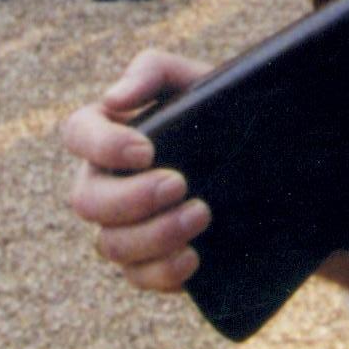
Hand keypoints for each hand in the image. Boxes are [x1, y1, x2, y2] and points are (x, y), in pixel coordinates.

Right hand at [60, 49, 218, 291]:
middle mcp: (107, 183)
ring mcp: (126, 227)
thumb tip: (115, 99)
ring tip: (202, 215)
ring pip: (110, 245)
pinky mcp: (151, 262)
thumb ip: (153, 71)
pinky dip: (162, 272)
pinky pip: (138, 277)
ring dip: (153, 235)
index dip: (101, 146)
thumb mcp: (195, 81)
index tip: (147, 150)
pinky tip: (194, 258)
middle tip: (180, 185)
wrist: (272, 162)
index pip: (77, 133)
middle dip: (131, 198)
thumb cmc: (223, 112)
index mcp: (110, 133)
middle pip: (86, 200)